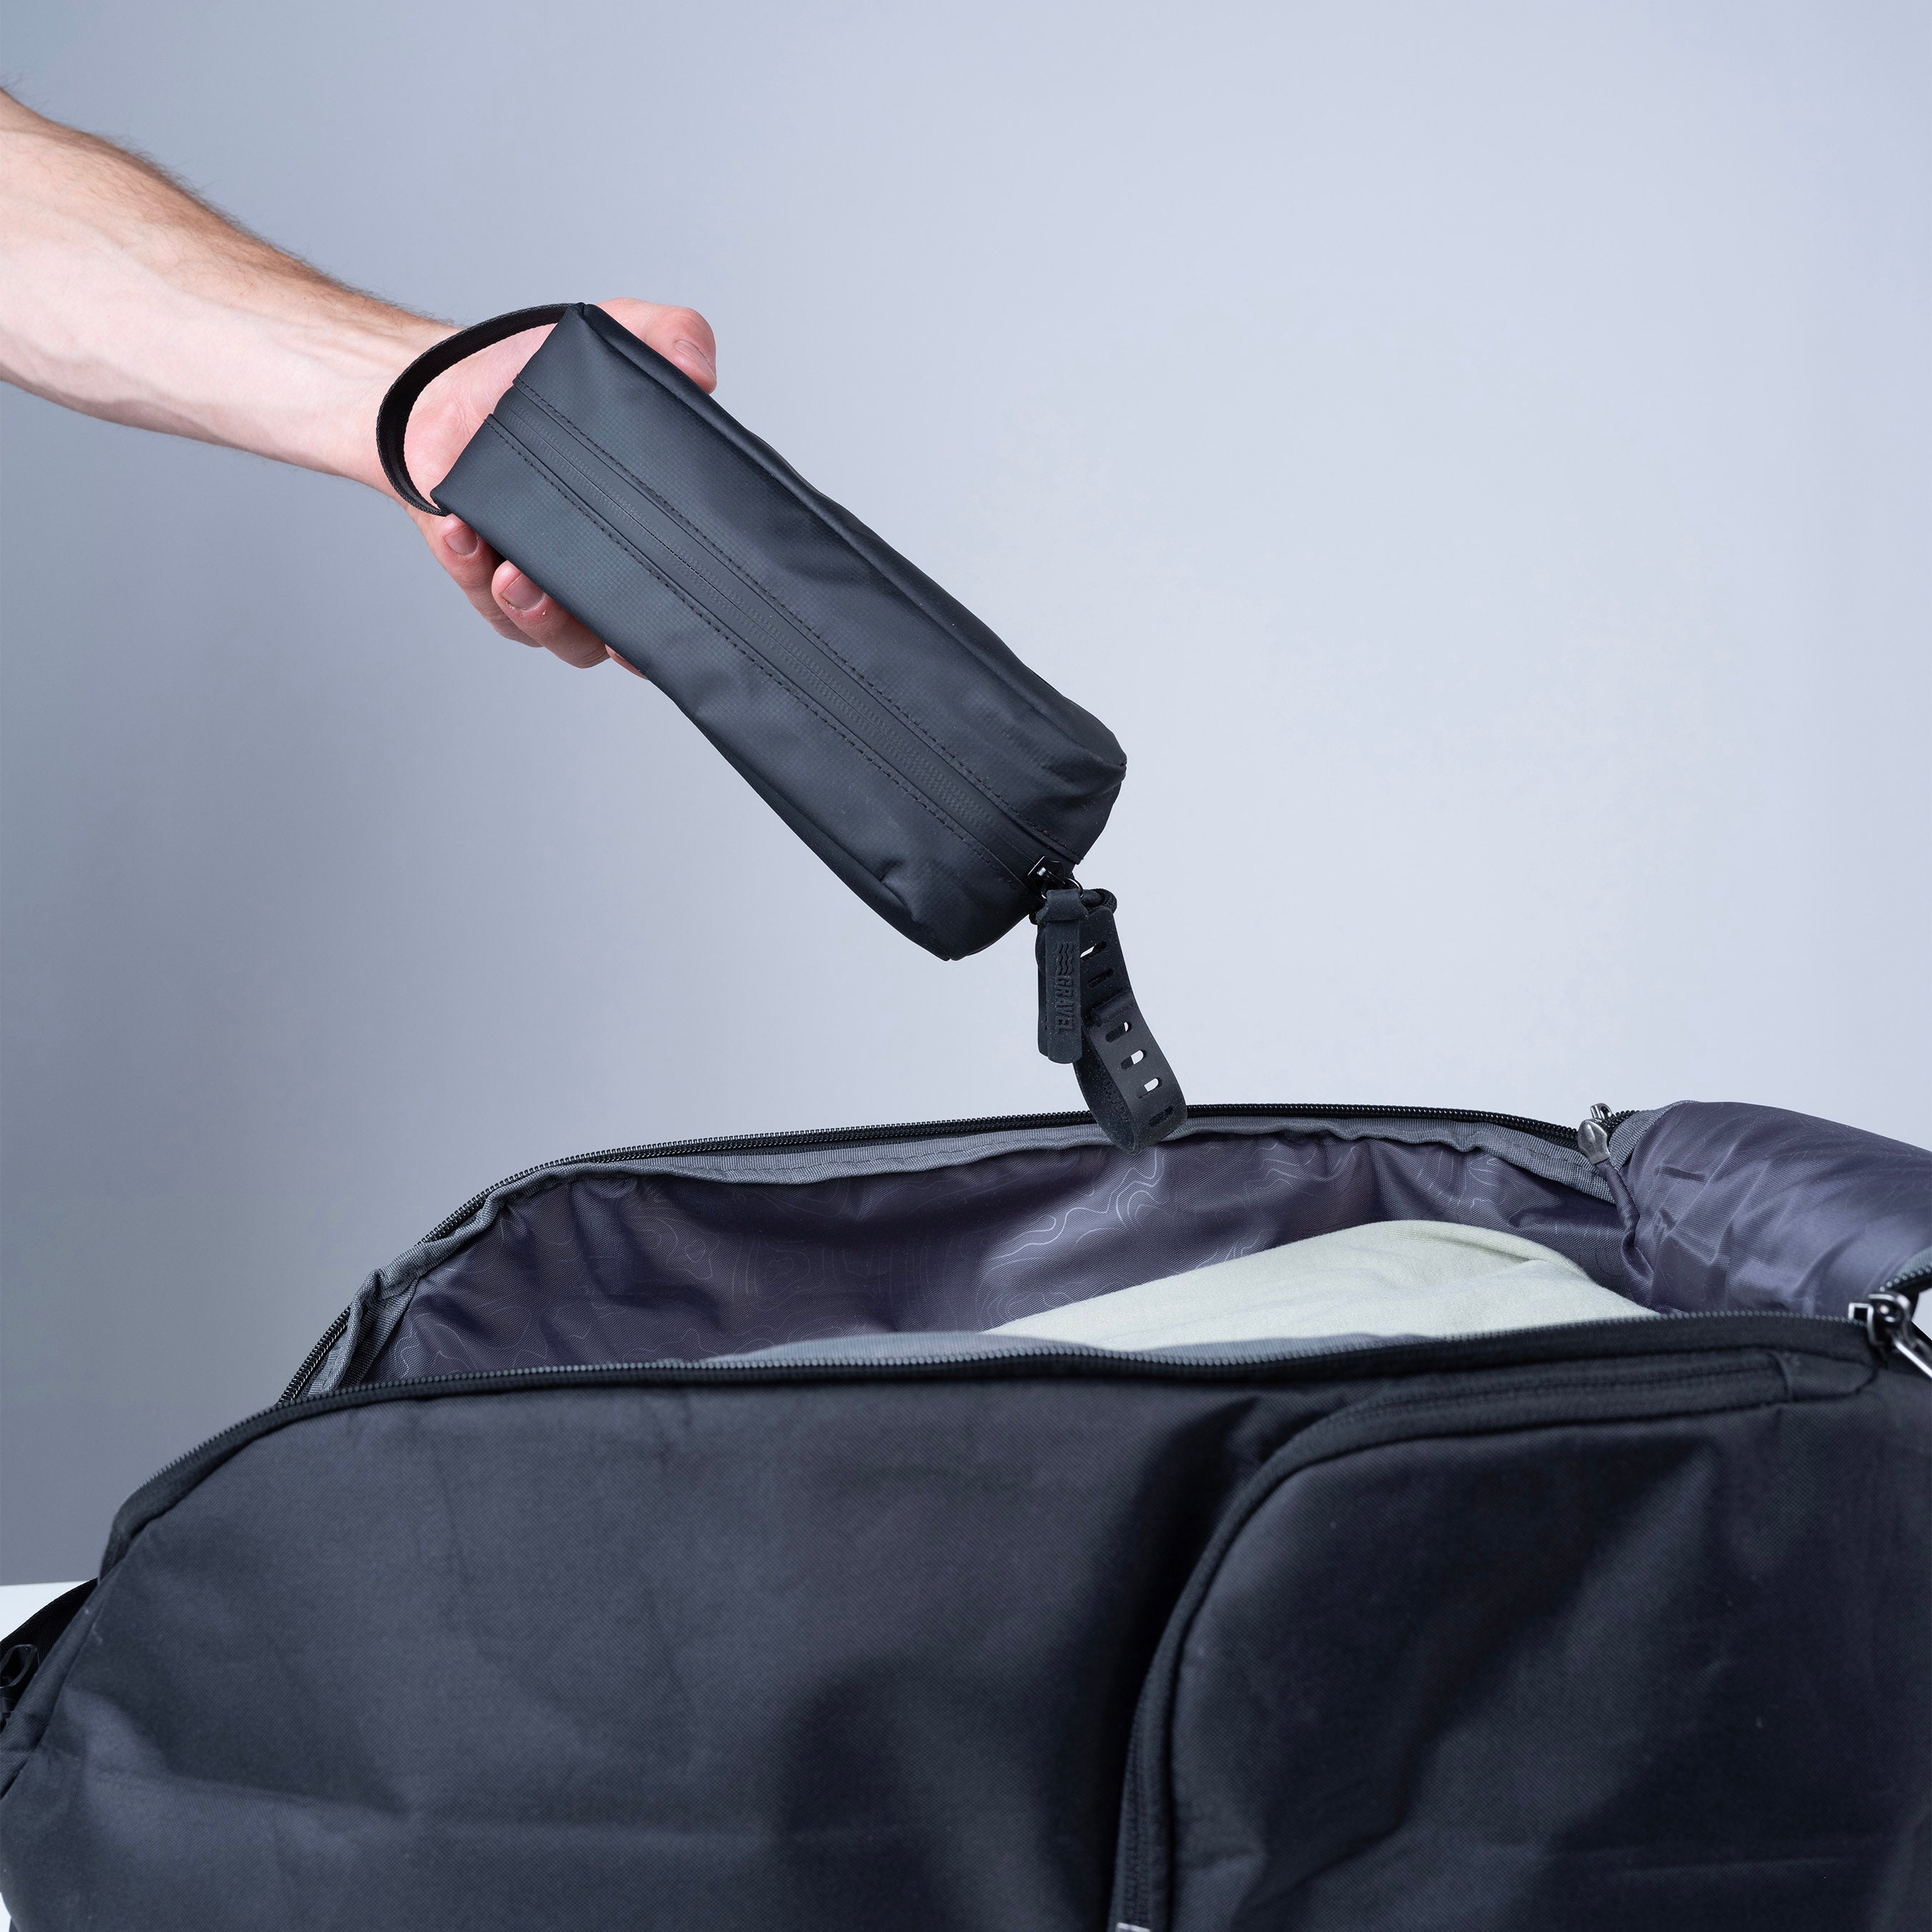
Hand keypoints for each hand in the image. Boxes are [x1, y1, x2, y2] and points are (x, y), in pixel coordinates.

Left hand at [394, 300, 717, 669]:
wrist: (445, 385)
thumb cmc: (534, 376)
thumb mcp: (615, 333)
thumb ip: (669, 334)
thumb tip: (702, 373)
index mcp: (643, 531)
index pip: (673, 597)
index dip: (676, 621)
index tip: (668, 616)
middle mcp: (599, 571)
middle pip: (612, 639)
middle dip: (599, 631)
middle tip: (590, 612)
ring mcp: (541, 585)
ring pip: (548, 631)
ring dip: (533, 609)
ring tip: (515, 573)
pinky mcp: (482, 579)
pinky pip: (483, 599)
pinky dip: (469, 569)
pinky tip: (461, 533)